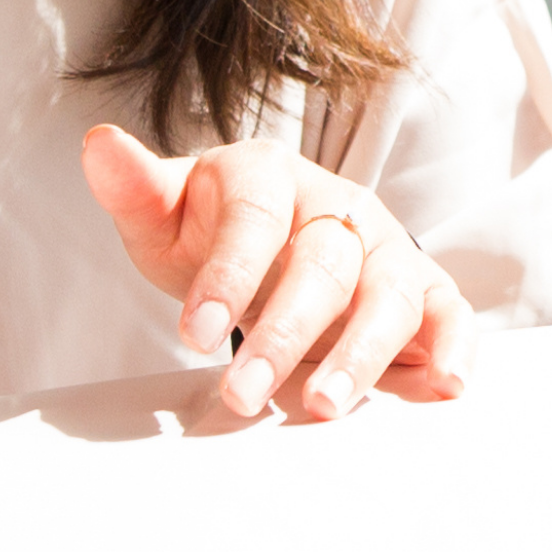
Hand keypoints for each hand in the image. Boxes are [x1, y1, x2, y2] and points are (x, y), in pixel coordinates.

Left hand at [82, 125, 467, 424]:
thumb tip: (99, 146)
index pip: (256, 219)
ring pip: (387, 294)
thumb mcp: (165, 214)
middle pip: (324, 264)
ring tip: (321, 406)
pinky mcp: (421, 289)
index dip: (228, 275)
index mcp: (270, 176)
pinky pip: (447, 312)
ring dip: (360, 354)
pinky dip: (452, 347)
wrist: (271, 241)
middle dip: (284, 334)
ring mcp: (385, 247)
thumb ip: (135, 189)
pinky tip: (442, 385)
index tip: (192, 333)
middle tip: (243, 394)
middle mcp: (338, 206)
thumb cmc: (214, 231)